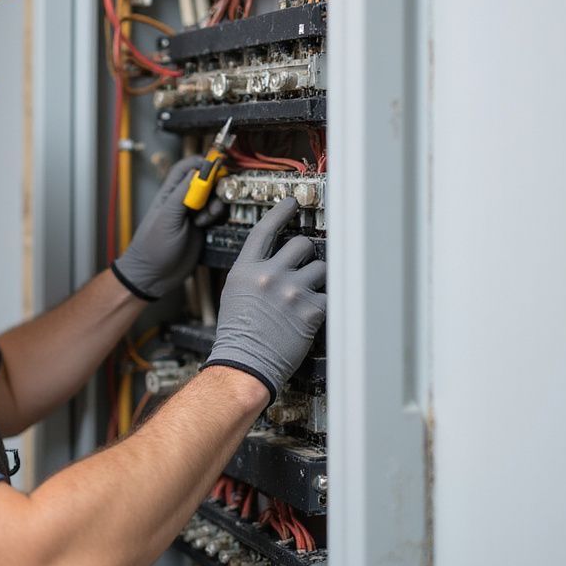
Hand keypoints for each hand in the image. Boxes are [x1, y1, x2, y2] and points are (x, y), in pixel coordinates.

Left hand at [111, 155, 224, 300]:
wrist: (153, 276)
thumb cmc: (152, 246)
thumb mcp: (167, 218)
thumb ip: (182, 194)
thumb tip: (198, 171)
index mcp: (170, 193)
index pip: (188, 168)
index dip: (203, 163)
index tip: (218, 166)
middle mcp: (183, 201)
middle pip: (206, 182)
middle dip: (216, 186)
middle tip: (215, 198)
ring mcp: (193, 215)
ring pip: (214, 199)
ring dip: (216, 205)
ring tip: (206, 219)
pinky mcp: (202, 230)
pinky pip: (217, 216)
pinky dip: (218, 218)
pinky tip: (209, 227)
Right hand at [204, 198, 325, 403]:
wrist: (243, 363)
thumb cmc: (238, 333)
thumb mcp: (235, 293)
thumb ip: (254, 272)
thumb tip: (276, 260)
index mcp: (247, 269)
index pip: (266, 231)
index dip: (281, 213)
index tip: (292, 202)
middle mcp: (269, 275)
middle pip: (302, 245)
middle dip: (306, 255)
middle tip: (304, 268)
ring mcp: (291, 291)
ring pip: (321, 268)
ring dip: (318, 280)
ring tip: (306, 296)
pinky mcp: (310, 309)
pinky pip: (329, 295)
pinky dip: (324, 304)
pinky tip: (311, 315)